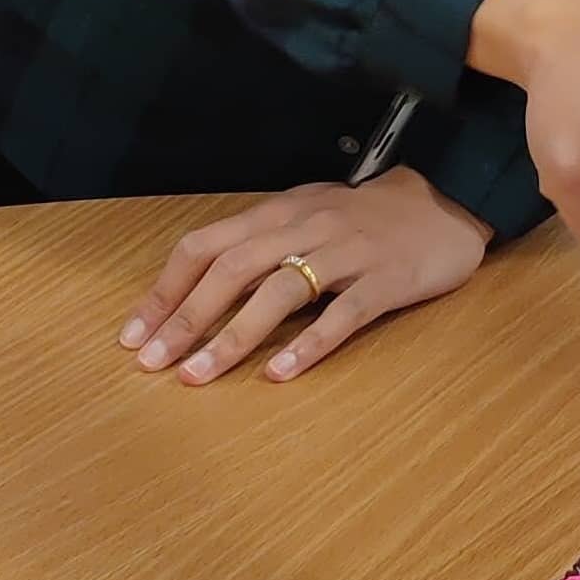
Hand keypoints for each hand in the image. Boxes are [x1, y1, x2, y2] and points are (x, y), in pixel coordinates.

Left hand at [118, 168, 489, 386]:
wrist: (445, 203)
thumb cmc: (365, 219)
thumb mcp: (305, 218)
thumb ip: (260, 245)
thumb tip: (198, 287)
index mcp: (278, 214)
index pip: (205, 245)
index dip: (166, 289)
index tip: (134, 334)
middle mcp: (305, 228)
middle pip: (233, 269)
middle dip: (186, 317)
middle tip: (152, 363)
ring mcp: (348, 253)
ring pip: (280, 291)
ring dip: (233, 336)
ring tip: (199, 376)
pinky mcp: (387, 280)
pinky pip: (343, 314)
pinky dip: (308, 344)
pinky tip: (279, 373)